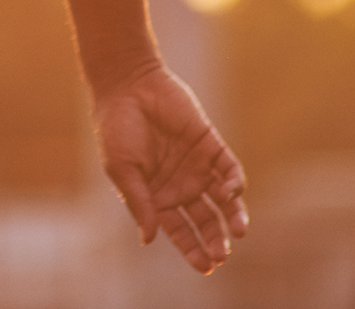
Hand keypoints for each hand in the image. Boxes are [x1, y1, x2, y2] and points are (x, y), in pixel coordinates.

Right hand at [93, 64, 248, 272]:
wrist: (128, 86)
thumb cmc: (116, 128)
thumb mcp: (122, 169)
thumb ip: (139, 203)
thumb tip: (149, 240)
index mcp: (157, 196)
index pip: (180, 231)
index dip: (193, 250)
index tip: (207, 267)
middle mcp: (181, 185)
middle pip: (205, 222)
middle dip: (215, 240)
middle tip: (221, 255)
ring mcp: (198, 166)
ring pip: (223, 201)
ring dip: (232, 218)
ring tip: (238, 232)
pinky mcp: (211, 145)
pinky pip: (230, 170)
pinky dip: (235, 184)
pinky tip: (231, 194)